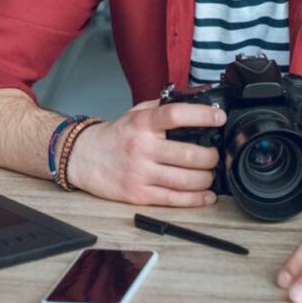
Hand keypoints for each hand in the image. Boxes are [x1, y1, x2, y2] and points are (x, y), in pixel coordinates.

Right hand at [65, 99, 223, 206]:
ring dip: (206, 178)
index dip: (202, 116)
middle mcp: (141, 148)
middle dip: (210, 157)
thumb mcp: (134, 113)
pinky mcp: (138, 194)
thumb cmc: (114, 136)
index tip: (219, 118)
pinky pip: (173, 199)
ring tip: (209, 173)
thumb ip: (161, 108)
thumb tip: (195, 103)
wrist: (83, 157)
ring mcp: (139, 173)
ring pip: (185, 180)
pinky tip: (206, 195)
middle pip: (187, 154)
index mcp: (141, 124)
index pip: (176, 115)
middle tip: (215, 155)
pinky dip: (195, 199)